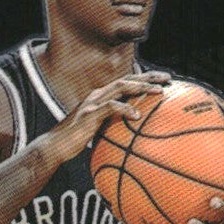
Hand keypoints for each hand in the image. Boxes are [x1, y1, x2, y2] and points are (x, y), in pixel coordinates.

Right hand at [48, 71, 169, 162]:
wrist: (55, 146)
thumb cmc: (76, 141)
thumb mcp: (98, 131)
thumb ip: (113, 126)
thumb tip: (132, 135)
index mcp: (101, 96)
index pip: (126, 81)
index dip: (144, 77)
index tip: (163, 80)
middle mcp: (98, 94)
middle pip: (127, 78)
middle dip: (148, 76)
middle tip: (168, 78)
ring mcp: (93, 102)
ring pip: (121, 87)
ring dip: (141, 87)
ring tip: (158, 92)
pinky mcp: (89, 114)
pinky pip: (110, 107)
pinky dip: (125, 109)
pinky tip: (137, 116)